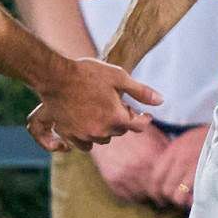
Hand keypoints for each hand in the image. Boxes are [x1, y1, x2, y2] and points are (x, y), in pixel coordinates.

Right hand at [25, 57, 163, 152]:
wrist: (56, 77)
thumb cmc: (88, 73)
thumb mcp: (118, 76)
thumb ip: (141, 91)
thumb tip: (161, 101)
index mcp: (116, 118)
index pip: (138, 125)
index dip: (144, 119)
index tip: (146, 115)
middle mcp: (101, 131)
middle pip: (119, 131)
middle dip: (121, 120)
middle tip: (117, 104)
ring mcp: (83, 135)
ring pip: (102, 139)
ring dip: (105, 128)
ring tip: (101, 111)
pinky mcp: (68, 135)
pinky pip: (84, 144)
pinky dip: (88, 136)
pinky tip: (87, 123)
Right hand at [87, 123, 169, 202]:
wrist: (106, 129)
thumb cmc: (136, 132)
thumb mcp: (156, 138)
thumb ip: (169, 155)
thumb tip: (183, 172)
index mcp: (151, 156)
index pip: (167, 185)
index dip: (173, 188)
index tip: (176, 189)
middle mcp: (137, 168)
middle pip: (156, 194)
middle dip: (162, 195)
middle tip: (166, 194)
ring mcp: (123, 176)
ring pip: (143, 198)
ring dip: (149, 195)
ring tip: (152, 189)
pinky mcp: (113, 181)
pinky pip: (129, 197)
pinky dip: (136, 194)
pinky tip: (139, 185)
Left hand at [147, 125, 208, 207]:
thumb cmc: (208, 138)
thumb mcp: (186, 141)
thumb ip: (174, 158)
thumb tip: (166, 178)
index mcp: (173, 151)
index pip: (156, 177)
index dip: (156, 191)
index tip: (161, 199)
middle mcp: (180, 159)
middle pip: (166, 189)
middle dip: (171, 198)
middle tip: (180, 199)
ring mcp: (193, 168)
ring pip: (177, 196)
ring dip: (183, 201)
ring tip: (190, 199)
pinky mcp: (205, 175)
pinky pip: (193, 197)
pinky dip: (195, 201)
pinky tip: (199, 198)